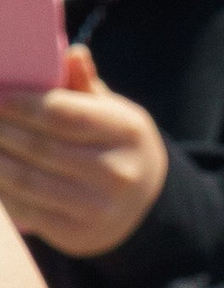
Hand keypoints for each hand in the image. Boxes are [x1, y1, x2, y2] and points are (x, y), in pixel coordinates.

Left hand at [0, 46, 169, 256]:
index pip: (63, 114)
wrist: (145, 205)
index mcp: (126, 131)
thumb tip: (72, 53)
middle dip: (0, 130)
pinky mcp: (78, 233)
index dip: (21, 105)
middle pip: (39, 147)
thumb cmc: (116, 145)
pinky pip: (26, 209)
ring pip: (27, 179)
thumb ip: (85, 85)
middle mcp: (117, 171)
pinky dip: (1, 190)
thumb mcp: (113, 111)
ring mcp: (98, 207)